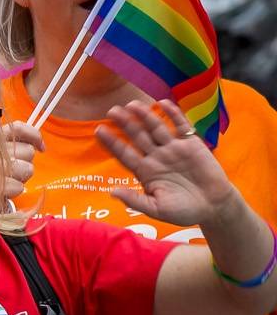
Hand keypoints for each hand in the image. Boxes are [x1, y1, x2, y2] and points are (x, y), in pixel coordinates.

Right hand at [0, 119, 42, 206]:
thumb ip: (11, 140)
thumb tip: (41, 147)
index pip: (19, 129)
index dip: (34, 136)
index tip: (41, 147)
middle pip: (28, 151)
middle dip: (25, 161)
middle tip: (14, 166)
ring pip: (27, 169)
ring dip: (21, 176)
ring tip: (8, 178)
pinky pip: (18, 186)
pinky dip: (13, 189)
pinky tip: (3, 188)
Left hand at [97, 99, 233, 226]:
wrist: (215, 207)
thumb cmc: (184, 211)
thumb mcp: (157, 209)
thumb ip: (135, 200)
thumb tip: (112, 192)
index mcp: (145, 171)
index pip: (124, 154)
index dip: (112, 142)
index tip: (98, 130)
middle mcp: (156, 156)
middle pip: (137, 136)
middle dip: (125, 123)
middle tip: (112, 111)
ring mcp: (173, 148)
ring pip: (155, 128)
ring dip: (145, 116)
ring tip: (133, 104)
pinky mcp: (191, 144)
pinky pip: (181, 126)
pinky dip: (173, 114)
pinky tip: (163, 103)